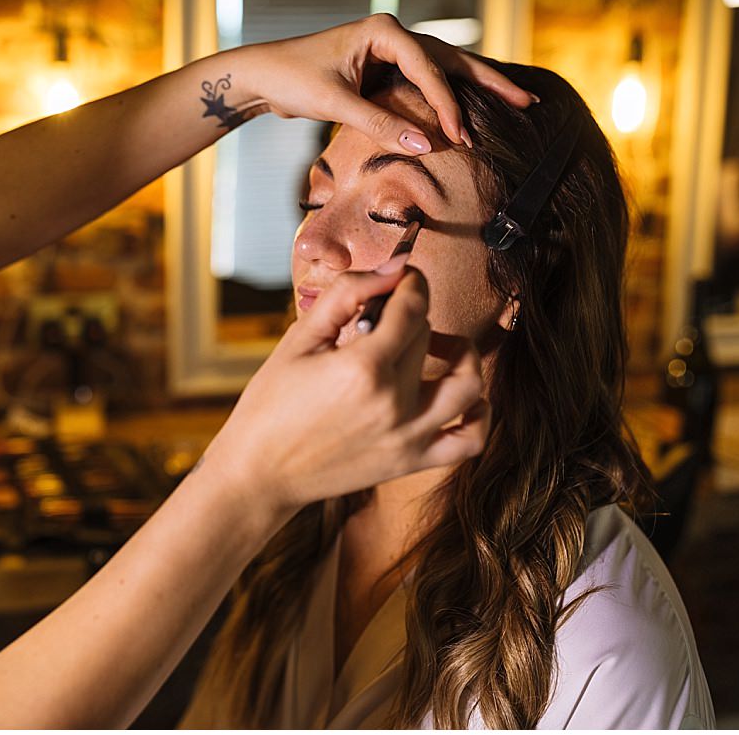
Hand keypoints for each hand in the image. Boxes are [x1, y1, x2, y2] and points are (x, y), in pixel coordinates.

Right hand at [206, 263, 488, 519]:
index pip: (413, 306)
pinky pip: (469, 440)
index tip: (400, 277)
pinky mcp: (412, 462)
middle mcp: (394, 403)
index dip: (411, 281)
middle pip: (429, 335)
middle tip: (383, 315)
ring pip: (468, 383)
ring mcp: (409, 436)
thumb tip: (394, 266)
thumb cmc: (272, 402)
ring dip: (461, 355)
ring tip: (434, 348)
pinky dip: (477, 414)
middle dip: (411, 314)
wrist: (261, 472)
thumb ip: (347, 293)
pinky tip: (456, 395)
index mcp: (363, 368)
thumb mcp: (299, 338)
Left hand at [232, 13, 536, 153]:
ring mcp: (391, 49)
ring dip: (477, 87)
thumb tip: (427, 147)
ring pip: (445, 68)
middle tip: (527, 100)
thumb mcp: (336, 103)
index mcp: (383, 30)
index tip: (461, 137)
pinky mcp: (386, 67)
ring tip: (516, 100)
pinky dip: (452, 95)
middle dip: (489, 81)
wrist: (264, 76)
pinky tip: (476, 107)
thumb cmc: (294, 80)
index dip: (447, 105)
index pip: (428, 70)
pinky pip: (428, 81)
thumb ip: (381, 124)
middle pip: (451, 59)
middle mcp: (393, 34)